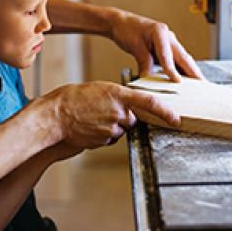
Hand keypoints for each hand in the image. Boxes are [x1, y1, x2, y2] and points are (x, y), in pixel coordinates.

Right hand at [45, 81, 181, 148]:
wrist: (55, 116)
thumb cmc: (73, 100)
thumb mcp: (98, 90)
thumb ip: (117, 98)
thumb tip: (128, 107)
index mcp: (119, 94)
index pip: (150, 102)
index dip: (166, 111)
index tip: (176, 118)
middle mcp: (119, 111)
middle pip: (133, 118)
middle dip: (124, 117)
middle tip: (104, 112)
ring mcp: (112, 128)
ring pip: (121, 130)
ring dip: (112, 127)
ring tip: (93, 119)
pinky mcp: (105, 140)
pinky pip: (110, 139)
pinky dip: (103, 135)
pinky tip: (90, 127)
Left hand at [107, 9, 203, 80]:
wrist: (121, 22)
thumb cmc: (126, 29)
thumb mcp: (134, 47)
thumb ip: (144, 63)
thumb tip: (148, 79)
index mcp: (160, 32)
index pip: (168, 55)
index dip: (172, 70)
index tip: (177, 82)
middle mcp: (168, 36)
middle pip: (184, 57)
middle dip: (194, 72)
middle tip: (203, 85)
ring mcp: (169, 42)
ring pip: (182, 59)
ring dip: (190, 72)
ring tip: (198, 86)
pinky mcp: (165, 48)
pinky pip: (176, 60)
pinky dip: (181, 70)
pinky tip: (184, 80)